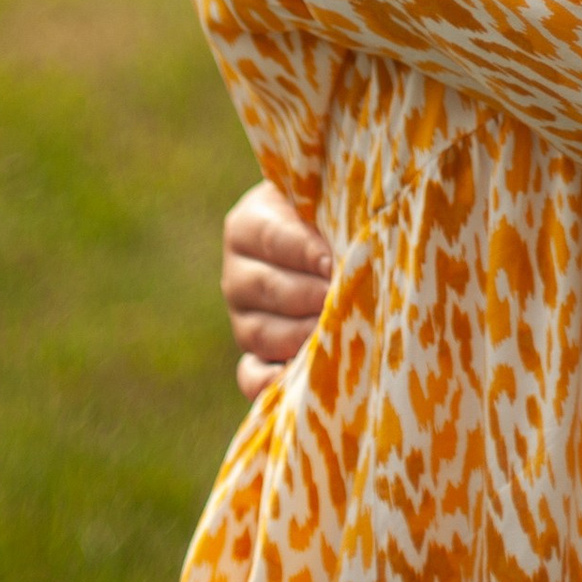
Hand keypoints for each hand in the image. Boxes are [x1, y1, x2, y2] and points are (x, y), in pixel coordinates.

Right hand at [222, 177, 334, 397]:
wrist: (333, 243)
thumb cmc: (334, 212)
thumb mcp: (327, 199)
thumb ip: (331, 210)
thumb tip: (340, 248)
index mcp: (247, 225)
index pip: (273, 238)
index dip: (305, 252)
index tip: (332, 262)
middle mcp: (237, 274)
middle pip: (267, 288)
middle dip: (311, 296)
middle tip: (344, 298)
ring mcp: (242, 318)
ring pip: (261, 333)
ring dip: (301, 334)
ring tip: (338, 329)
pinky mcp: (254, 356)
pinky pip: (251, 375)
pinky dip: (268, 382)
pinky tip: (297, 375)